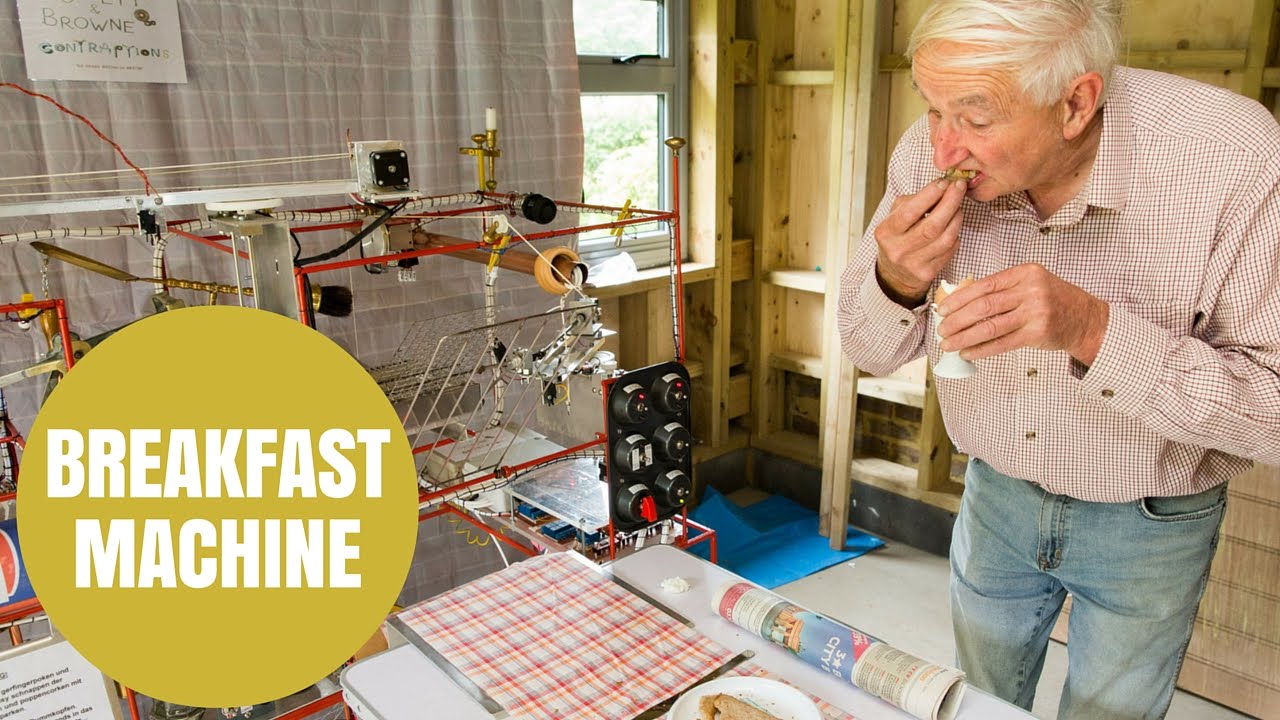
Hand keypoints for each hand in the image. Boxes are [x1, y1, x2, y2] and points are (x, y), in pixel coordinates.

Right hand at [873, 177, 967, 305]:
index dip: (930, 195)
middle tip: (960, 187)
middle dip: (950, 203)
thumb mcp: (895, 216)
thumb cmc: (898, 237)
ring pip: (946, 238)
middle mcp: (898, 250)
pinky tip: (952, 227)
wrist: (895, 273)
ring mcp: (913, 264)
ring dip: (957, 218)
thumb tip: (941, 188)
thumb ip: (914, 201)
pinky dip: (955, 234)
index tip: (944, 183)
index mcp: (886, 232)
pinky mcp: (928, 273)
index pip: (910, 212)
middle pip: (932, 226)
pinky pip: (950, 249)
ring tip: (958, 207)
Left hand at [936, 264, 1109, 364]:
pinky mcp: (1037, 333)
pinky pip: (1002, 343)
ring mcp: (1035, 312)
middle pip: (984, 306)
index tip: (943, 308)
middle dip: (957, 320)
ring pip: (991, 327)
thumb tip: (960, 301)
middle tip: (941, 329)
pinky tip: (968, 352)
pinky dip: (982, 349)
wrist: (1084, 318)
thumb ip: (1001, 289)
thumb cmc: (1051, 299)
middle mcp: (1030, 290)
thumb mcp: (1029, 283)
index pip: (984, 285)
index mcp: (1024, 273)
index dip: (959, 298)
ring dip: (965, 337)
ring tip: (948, 344)